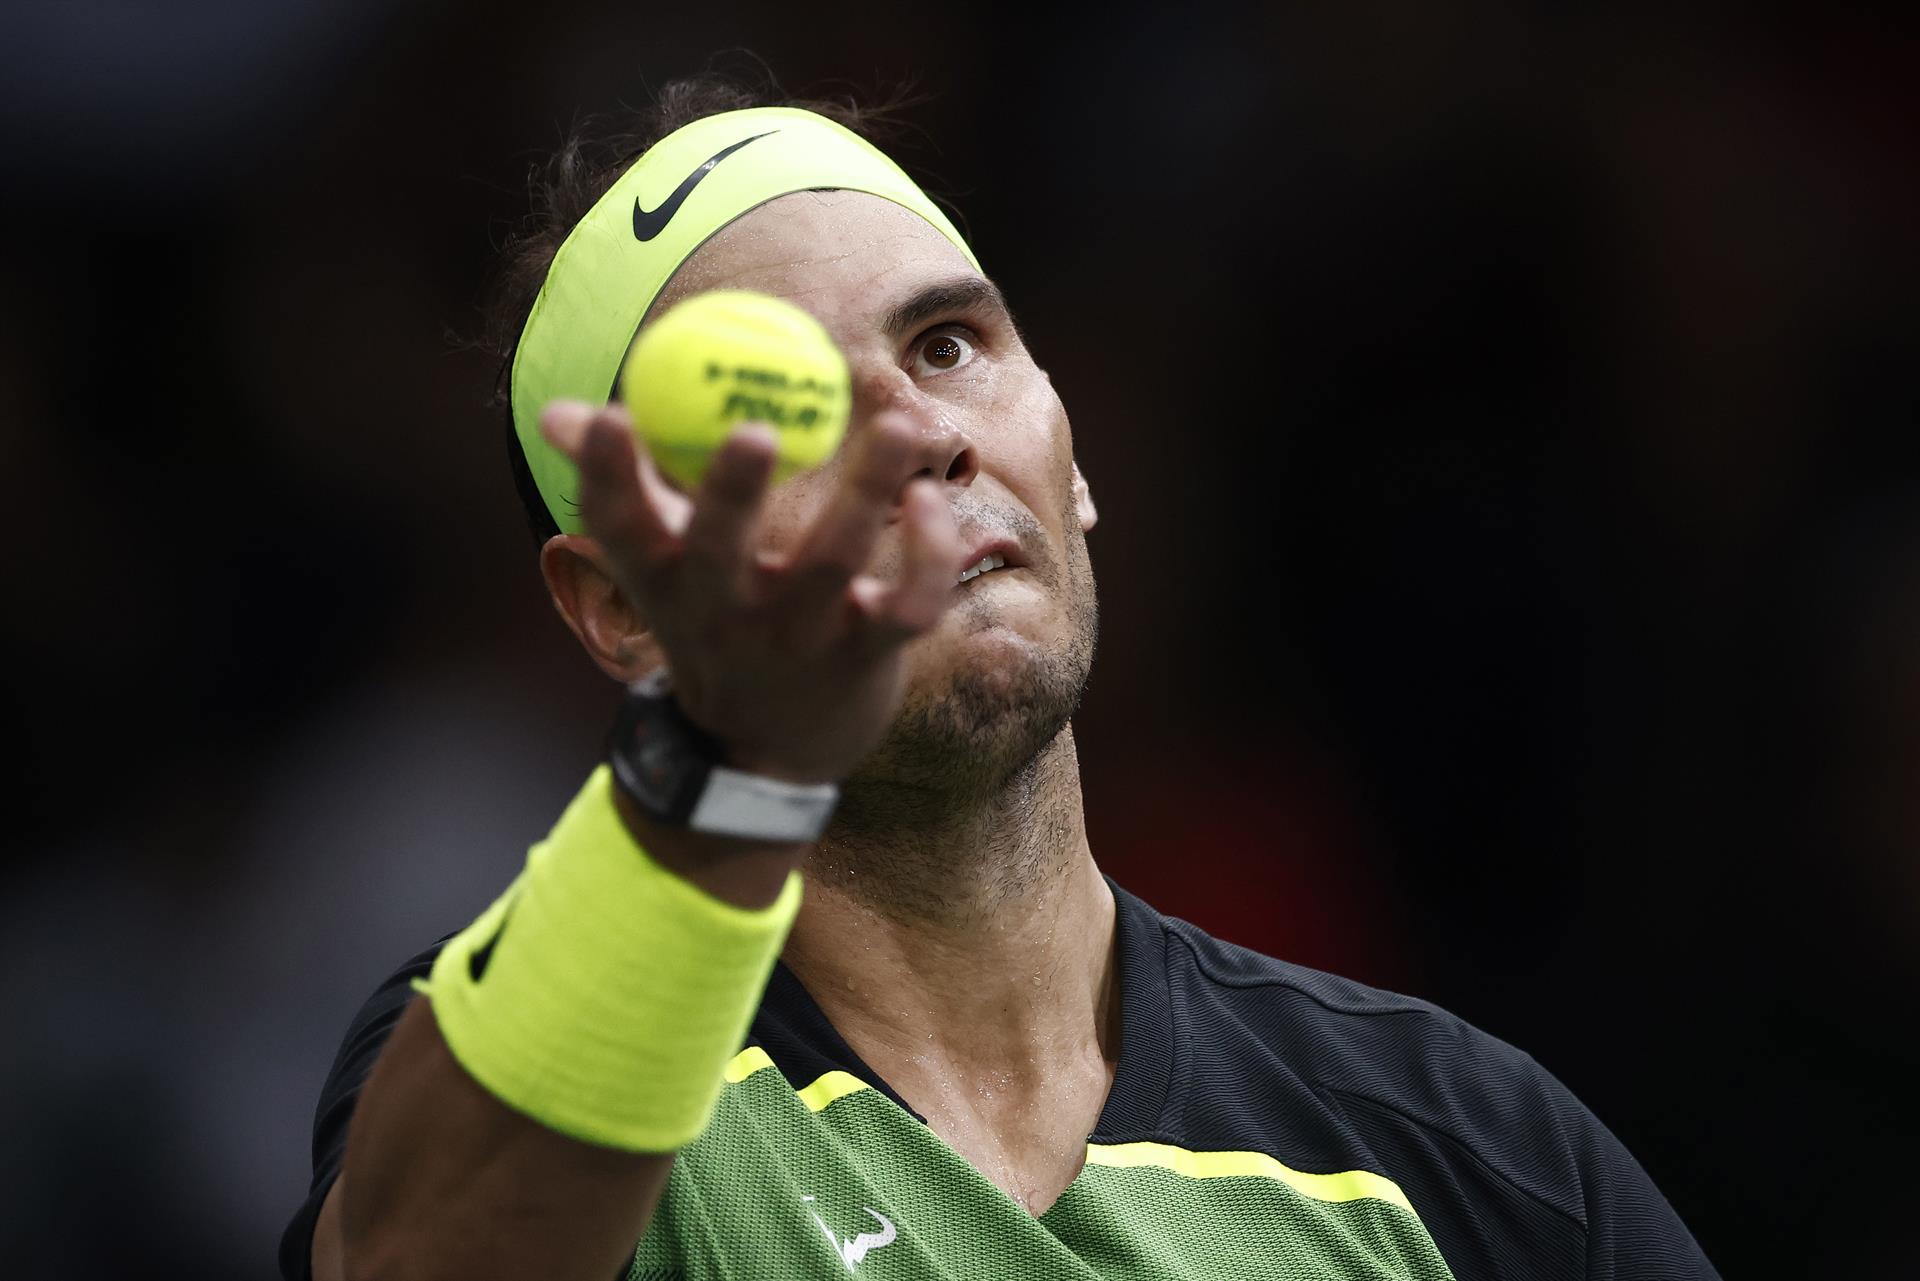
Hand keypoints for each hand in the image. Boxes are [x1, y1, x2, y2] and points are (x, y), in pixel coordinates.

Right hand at [540, 401, 962, 785]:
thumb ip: (624, 488)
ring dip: (869, 490)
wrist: (771, 752)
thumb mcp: (660, 569)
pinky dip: (929, 554)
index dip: (610, 474)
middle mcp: (728, 610)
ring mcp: (801, 635)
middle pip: (722, 548)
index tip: (612, 415)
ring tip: (899, 422)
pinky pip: (908, 603)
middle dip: (732, 492)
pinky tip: (933, 497)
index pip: (623, 527)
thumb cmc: (716, 626)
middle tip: (753, 428)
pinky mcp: (869, 653)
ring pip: (834, 559)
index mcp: (670, 580)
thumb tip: (560, 412)